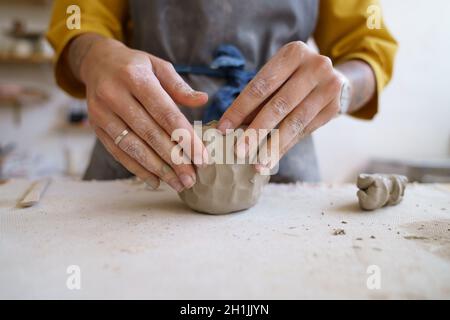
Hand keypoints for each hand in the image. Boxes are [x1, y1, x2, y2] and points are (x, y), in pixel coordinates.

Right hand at [74, 35, 208, 190]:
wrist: (96, 62)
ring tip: (178, 184)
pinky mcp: (96, 127)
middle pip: (150, 134)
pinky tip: (156, 181)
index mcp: (135, 77)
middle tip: (192, 179)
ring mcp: (102, 113)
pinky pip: (118, 153)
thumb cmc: (135, 66)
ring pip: (133, 147)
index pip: (165, 114)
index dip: (185, 139)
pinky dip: (138, 169)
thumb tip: (203, 100)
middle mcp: (115, 95)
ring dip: (158, 169)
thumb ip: (179, 86)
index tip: (202, 158)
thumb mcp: (158, 66)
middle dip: (174, 160)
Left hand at [217, 41, 346, 171]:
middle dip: (256, 131)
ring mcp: (329, 87)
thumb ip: (258, 98)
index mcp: (294, 53)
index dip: (240, 109)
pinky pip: (304, 131)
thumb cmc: (293, 77)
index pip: (261, 86)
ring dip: (272, 146)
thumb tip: (231, 127)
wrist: (333, 78)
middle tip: (238, 151)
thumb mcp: (277, 77)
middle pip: (279, 105)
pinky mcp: (334, 108)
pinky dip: (285, 147)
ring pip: (294, 122)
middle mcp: (316, 66)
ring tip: (257, 163)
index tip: (223, 128)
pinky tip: (271, 159)